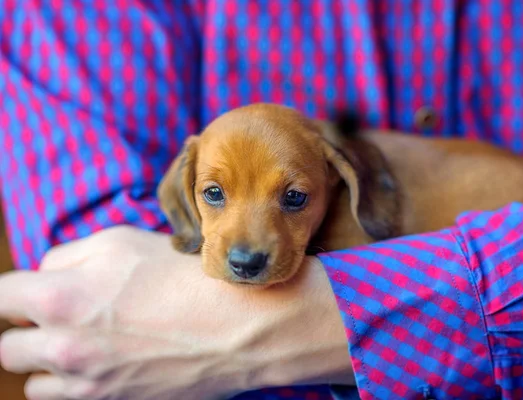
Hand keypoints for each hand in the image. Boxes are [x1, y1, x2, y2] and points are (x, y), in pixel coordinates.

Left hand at [0, 226, 351, 399]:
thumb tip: (44, 274)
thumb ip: (68, 256)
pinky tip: (100, 362)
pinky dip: (71, 383)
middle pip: (7, 346)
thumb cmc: (186, 279)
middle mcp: (64, 348)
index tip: (20, 294)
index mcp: (60, 298)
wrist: (240, 328)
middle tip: (60, 313)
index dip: (8, 294)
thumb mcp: (124, 242)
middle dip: (26, 327)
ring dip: (47, 360)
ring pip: (32, 380)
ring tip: (83, 340)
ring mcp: (87, 384)